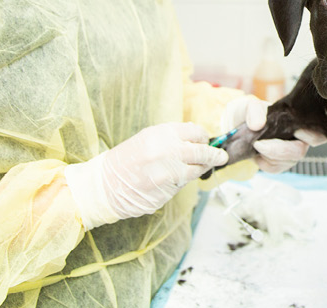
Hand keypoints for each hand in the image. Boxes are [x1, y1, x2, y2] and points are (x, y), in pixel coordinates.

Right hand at [64, 122, 227, 229]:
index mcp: (162, 134)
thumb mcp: (147, 139)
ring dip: (201, 169)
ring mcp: (167, 174)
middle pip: (202, 152)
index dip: (203, 138)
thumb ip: (172, 137)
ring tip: (203, 167)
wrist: (105, 185)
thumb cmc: (127, 159)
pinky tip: (175, 179)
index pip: (196, 132)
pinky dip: (183, 182)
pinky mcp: (166, 192)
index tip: (206, 141)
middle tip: (221, 157)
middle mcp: (167, 152)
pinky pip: (183, 185)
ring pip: (196, 171)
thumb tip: (197, 137)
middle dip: (215, 155)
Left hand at [220, 96, 326, 173]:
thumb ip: (254, 110)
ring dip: (268, 156)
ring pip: (287, 162)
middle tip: (258, 144)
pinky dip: (263, 163)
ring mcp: (289, 152)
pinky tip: (256, 154)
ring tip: (255, 145)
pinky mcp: (279, 163)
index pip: (315, 132)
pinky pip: (275, 169)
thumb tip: (259, 125)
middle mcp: (298, 138)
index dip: (310, 136)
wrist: (239, 126)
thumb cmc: (250, 114)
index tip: (292, 133)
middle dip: (278, 151)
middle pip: (299, 151)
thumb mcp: (250, 105)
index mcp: (297, 120)